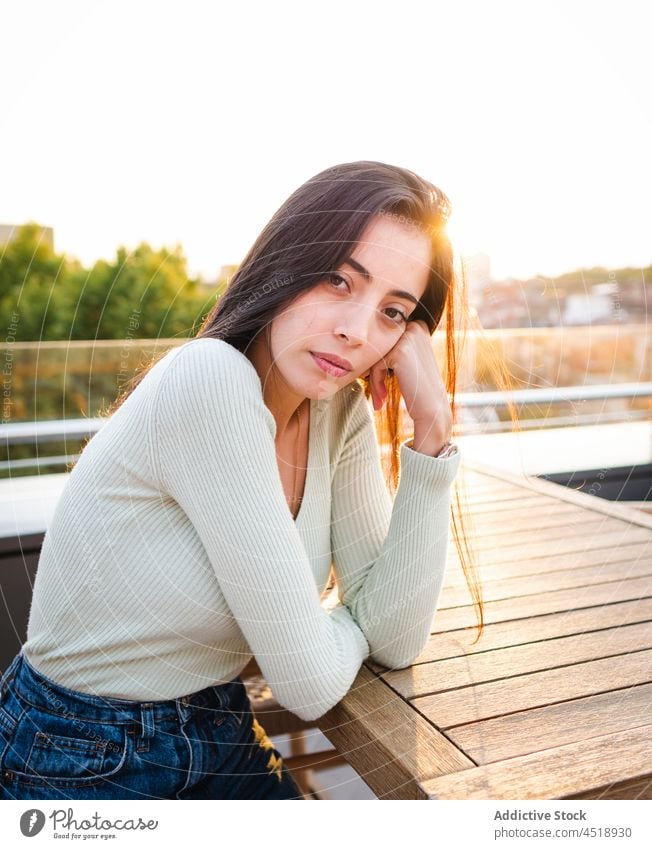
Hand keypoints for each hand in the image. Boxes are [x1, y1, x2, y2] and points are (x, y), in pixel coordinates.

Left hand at [365, 320, 451, 437]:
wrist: (432, 409)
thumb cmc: (418, 388)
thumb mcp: (409, 360)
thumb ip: (394, 347)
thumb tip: (366, 341)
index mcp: (419, 325)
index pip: (387, 339)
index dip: (381, 361)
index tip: (382, 382)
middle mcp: (415, 327)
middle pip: (381, 346)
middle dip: (376, 370)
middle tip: (379, 394)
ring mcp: (408, 338)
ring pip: (377, 355)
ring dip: (374, 379)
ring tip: (380, 398)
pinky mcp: (400, 352)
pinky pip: (376, 365)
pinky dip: (376, 382)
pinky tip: (383, 397)